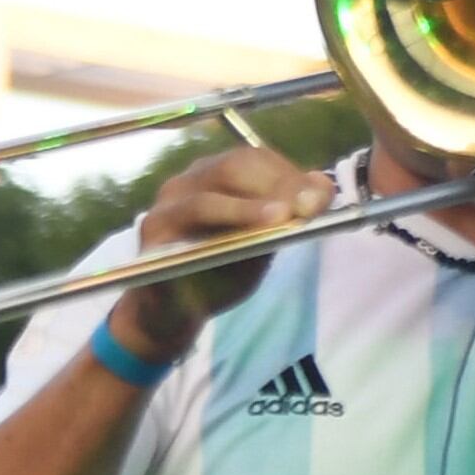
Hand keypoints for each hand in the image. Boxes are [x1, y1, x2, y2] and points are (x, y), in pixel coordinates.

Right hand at [110, 145, 336, 359]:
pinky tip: (250, 231)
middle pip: (234, 166)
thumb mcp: (259, 245)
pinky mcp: (152, 230)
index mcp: (213, 178)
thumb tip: (321, 187)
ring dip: (250, 204)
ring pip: (211, 190)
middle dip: (278, 184)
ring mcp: (166, 203)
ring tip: (284, 215)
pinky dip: (226, 218)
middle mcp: (187, 182)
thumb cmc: (217, 275)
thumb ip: (284, 217)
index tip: (322, 195)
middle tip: (310, 205)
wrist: (171, 314)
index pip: (254, 161)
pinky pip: (191, 217)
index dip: (290, 173)